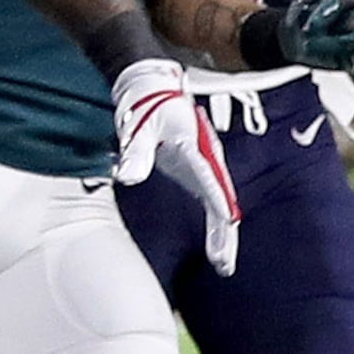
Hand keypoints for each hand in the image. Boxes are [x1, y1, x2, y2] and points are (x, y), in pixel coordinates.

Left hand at [112, 59, 243, 275]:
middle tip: (223, 261)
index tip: (226, 225)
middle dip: (224, 232)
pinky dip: (217, 225)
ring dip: (223, 234)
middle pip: (222, 199)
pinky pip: (213, 202)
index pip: (210, 179)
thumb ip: (135, 153)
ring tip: (223, 264)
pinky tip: (217, 250)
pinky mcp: (198, 174)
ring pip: (221, 204)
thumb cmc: (146, 106)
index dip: (218, 204)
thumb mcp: (138, 128)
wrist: (152, 89)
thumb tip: (127, 177)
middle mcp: (207, 159)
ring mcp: (205, 167)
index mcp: (195, 147)